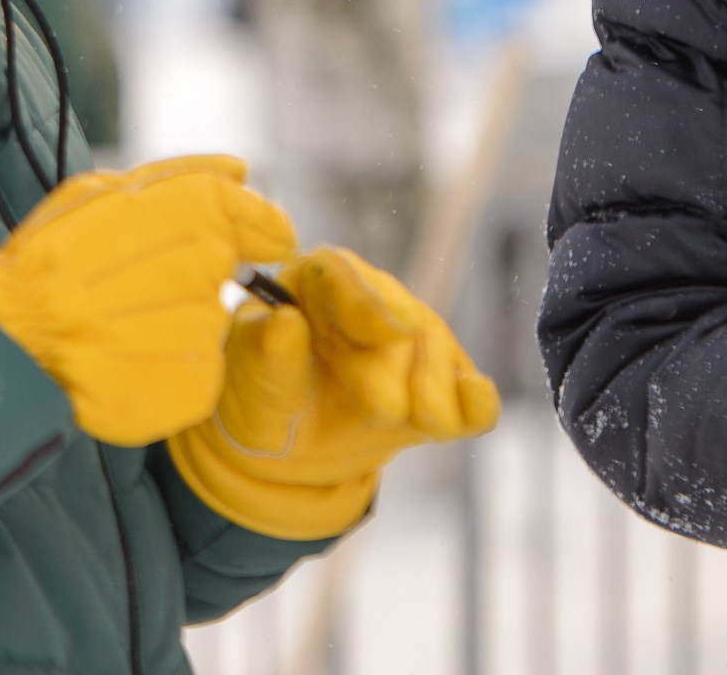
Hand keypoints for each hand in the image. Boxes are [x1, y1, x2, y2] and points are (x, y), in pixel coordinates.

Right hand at [0, 154, 296, 444]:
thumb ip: (181, 177)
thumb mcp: (100, 194)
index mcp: (186, 214)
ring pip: (209, 322)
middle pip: (224, 270)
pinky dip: (168, 366)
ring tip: (116, 323)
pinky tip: (123, 358)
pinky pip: (199, 371)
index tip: (258, 240)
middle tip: (130, 286)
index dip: (259, 226)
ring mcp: (199, 334)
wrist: (3, 335)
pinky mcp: (192, 390)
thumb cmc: (48, 259)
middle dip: (189, 273)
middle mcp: (203, 271)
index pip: (253, 216)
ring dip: (175, 321)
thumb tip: (242, 169)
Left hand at [166, 246, 497, 539]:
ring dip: (433, 386)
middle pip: (397, 313)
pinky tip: (470, 412)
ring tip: (421, 422)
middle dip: (395, 362)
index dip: (365, 303)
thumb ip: (268, 354)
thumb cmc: (263, 401)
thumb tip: (285, 323)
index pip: (341, 276)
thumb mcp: (252, 383)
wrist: (288, 450)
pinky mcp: (442, 384)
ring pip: (437, 347)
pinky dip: (474, 402)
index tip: (385, 333)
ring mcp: (412, 340)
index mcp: (313, 282)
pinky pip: (468, 391)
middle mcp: (370, 299)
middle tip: (382, 408)